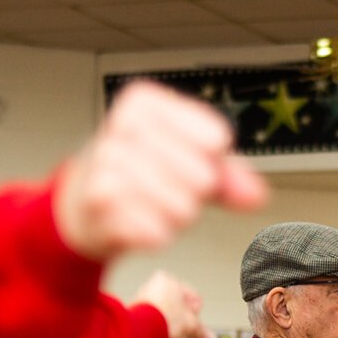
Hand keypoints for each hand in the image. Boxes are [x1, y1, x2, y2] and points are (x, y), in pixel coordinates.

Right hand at [53, 81, 267, 261]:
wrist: (81, 203)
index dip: (212, 160)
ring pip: (182, 209)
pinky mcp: (98, 207)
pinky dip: (156, 235)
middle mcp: (121, 127)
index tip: (187, 156)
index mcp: (143, 102)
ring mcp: (106, 167)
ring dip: (175, 217)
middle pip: (203, 178)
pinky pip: (157, 234)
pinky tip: (138, 222)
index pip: (216, 139)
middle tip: (166, 187)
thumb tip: (256, 196)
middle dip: (194, 194)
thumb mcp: (188, 158)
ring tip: (151, 204)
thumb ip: (229, 173)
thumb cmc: (142, 173)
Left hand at [137, 270, 214, 337]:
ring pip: (164, 312)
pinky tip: (159, 334)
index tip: (194, 322)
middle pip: (177, 305)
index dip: (196, 312)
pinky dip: (157, 327)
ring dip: (169, 322)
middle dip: (181, 318)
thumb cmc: (162, 318)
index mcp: (167, 278)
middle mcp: (152, 285)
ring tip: (169, 332)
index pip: (192, 296)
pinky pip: (152, 319)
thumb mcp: (190, 324)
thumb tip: (208, 336)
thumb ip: (201, 330)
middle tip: (182, 329)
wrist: (139, 331)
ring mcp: (141, 298)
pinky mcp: (134, 312)